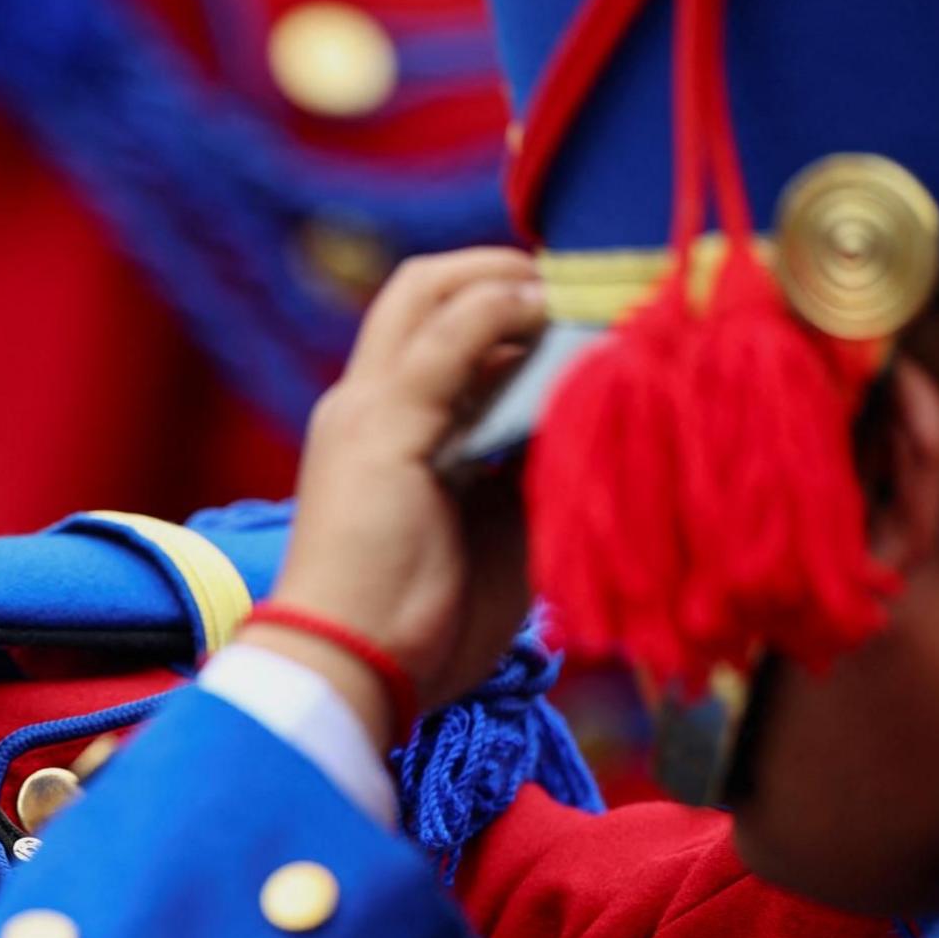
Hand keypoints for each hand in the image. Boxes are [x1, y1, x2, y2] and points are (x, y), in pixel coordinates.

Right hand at [243, 249, 544, 747]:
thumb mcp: (491, 528)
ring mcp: (368, 408)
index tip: (566, 314)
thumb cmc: (422, 624)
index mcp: (380, 429)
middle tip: (573, 286)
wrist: (354, 668)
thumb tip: (584, 419)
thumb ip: (523, 468)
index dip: (495, 304)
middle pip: (419, 290)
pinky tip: (544, 313)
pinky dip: (498, 311)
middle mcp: (363, 402)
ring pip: (427, 294)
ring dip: (509, 282)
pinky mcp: (384, 426)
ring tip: (573, 296)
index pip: (430, 329)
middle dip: (497, 269)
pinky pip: (447, 339)